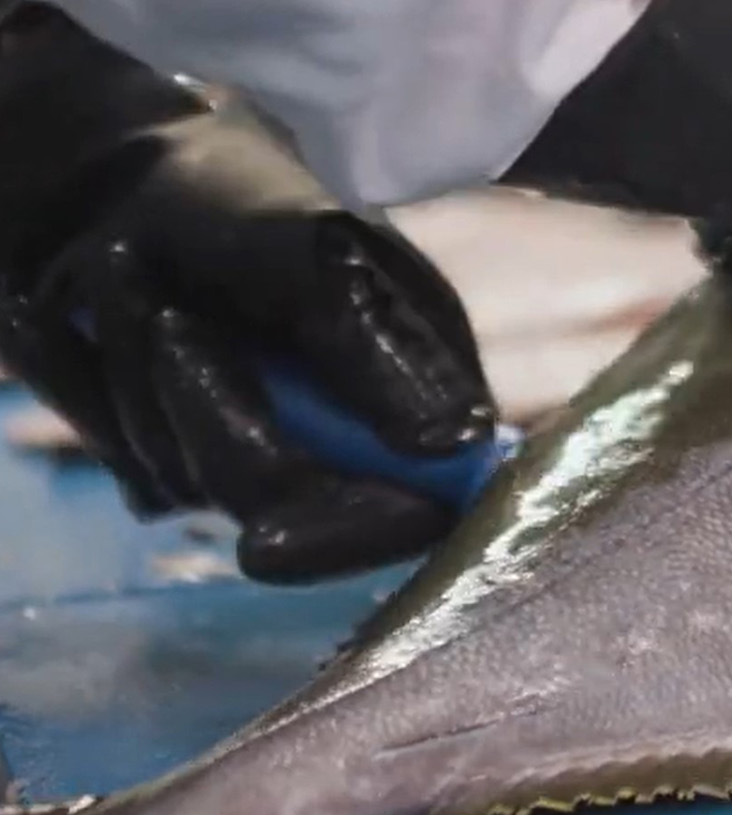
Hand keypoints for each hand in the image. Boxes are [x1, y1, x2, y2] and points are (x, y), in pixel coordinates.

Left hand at [0, 7, 496, 582]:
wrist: (124, 178)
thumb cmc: (241, 200)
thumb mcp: (319, 257)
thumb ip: (383, 348)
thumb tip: (460, 439)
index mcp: (418, 395)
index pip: (415, 511)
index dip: (351, 531)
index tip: (268, 540)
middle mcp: (347, 445)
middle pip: (283, 508)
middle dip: (212, 416)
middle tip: (171, 320)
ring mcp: (261, 459)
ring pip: (192, 481)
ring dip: (138, 379)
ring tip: (133, 277)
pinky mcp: (181, 460)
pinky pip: (130, 465)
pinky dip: (94, 388)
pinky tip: (90, 319)